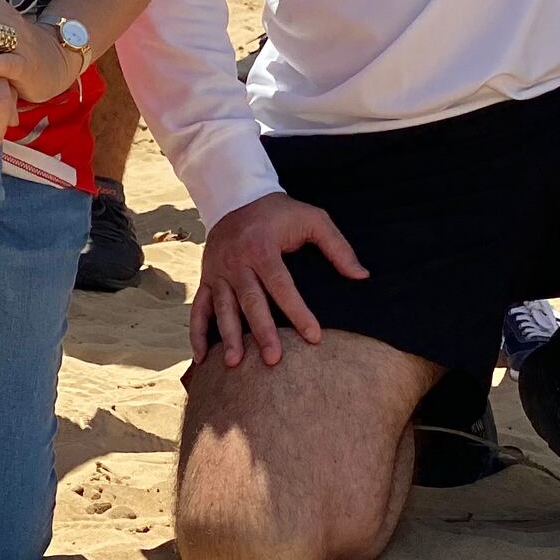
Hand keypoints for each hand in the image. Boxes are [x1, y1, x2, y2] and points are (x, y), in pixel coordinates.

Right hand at [190, 190, 367, 368]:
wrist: (237, 196)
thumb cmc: (280, 212)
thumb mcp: (313, 218)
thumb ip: (337, 247)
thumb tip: (362, 276)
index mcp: (262, 247)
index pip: (282, 285)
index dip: (298, 312)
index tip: (314, 337)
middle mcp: (237, 260)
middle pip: (250, 300)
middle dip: (261, 331)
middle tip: (273, 359)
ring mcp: (218, 271)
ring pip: (222, 308)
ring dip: (227, 336)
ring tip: (234, 363)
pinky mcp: (207, 278)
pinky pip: (199, 308)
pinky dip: (197, 332)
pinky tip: (202, 357)